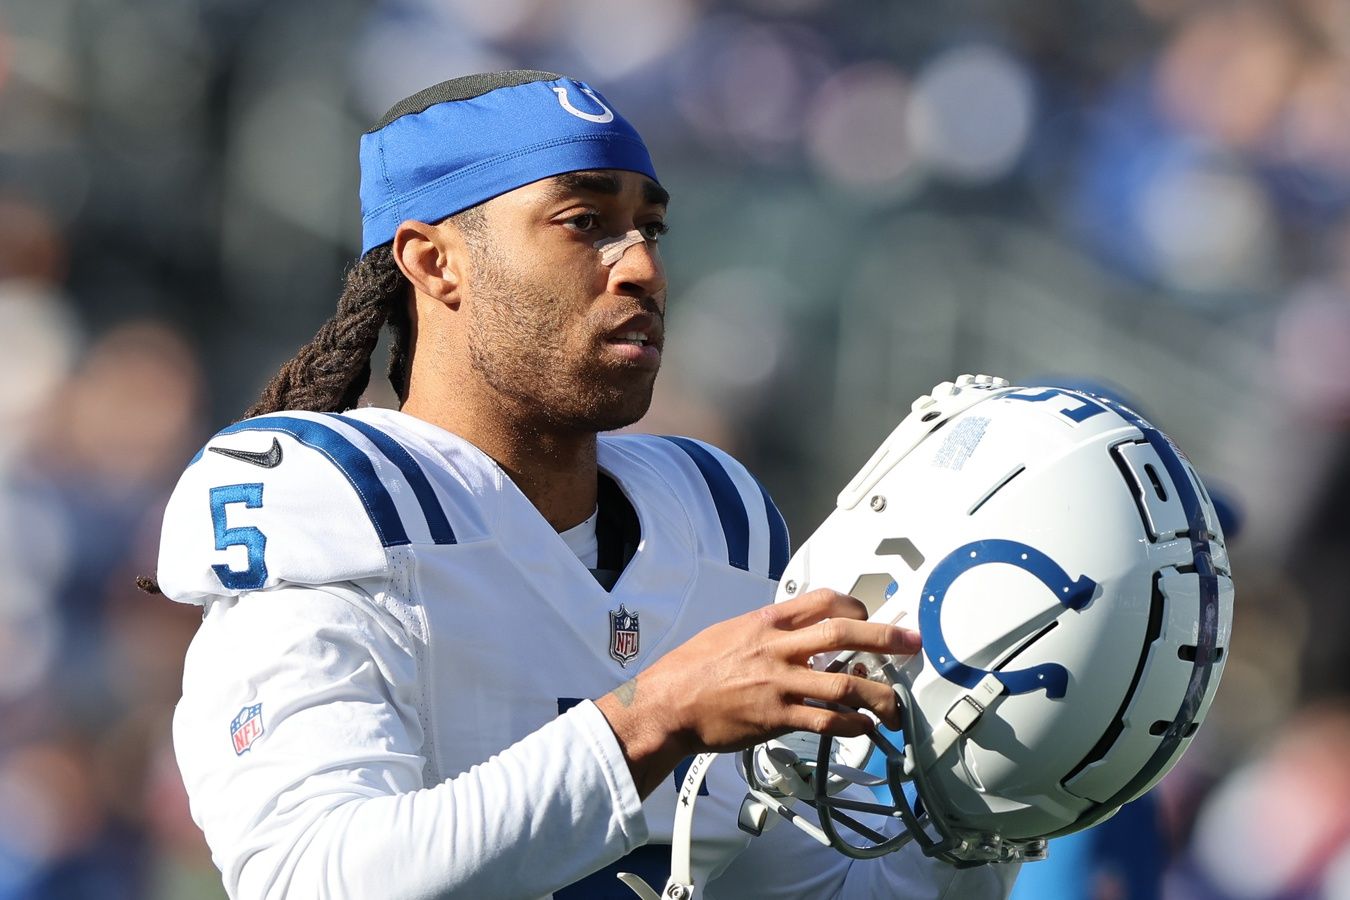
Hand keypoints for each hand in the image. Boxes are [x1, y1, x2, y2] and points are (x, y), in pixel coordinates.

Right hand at [595, 589, 921, 796]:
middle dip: (885, 636)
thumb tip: (792, 631)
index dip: (854, 605)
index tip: (870, 614)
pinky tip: (864, 727)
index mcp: (766, 622)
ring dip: (878, 693)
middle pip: (844, 632)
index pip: (822, 601)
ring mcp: (780, 683)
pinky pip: (825, 721)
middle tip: (911, 643)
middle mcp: (778, 648)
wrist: (667, 704)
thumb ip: (764, 630)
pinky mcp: (777, 717)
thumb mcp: (728, 632)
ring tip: (895, 704)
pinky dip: (851, 725)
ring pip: (844, 683)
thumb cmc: (690, 669)